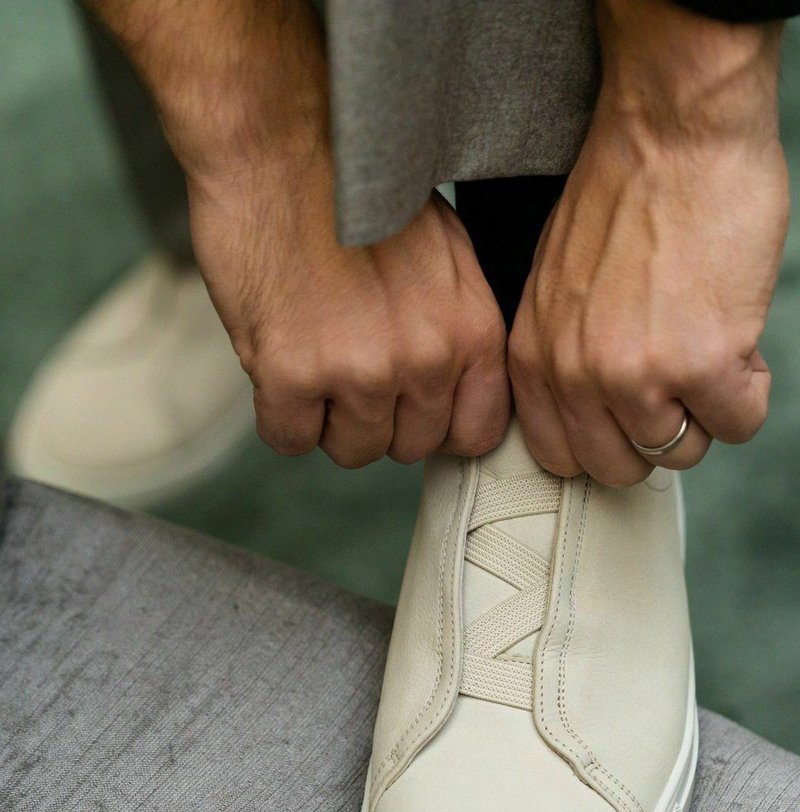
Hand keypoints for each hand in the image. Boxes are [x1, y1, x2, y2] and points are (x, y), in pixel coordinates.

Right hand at [89, 0, 509, 466]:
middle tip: (348, 364)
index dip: (438, 427)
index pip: (476, 434)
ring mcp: (359, 371)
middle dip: (379, 418)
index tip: (411, 408)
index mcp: (471, 330)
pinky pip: (289, 439)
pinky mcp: (291, 374)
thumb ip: (456, 329)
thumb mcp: (445, 255)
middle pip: (408, 448)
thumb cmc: (358, 189)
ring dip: (328, 418)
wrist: (281, 141)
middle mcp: (426, 359)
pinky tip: (278, 366)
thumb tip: (452, 388)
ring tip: (313, 356)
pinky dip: (280, 414)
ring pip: (351, 450)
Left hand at [508, 0, 789, 486]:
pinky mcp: (701, 363)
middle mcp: (575, 377)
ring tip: (707, 348)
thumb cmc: (622, 192)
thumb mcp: (556, 287)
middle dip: (656, 433)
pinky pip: (736, 424)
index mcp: (534, 359)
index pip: (562, 458)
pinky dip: (747, 391)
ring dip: (703, 411)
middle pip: (620, 468)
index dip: (607, 439)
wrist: (673, 128)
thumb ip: (564, 356)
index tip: (632, 409)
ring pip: (680, 453)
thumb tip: (595, 409)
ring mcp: (636, 376)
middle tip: (677, 381)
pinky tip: (737, 341)